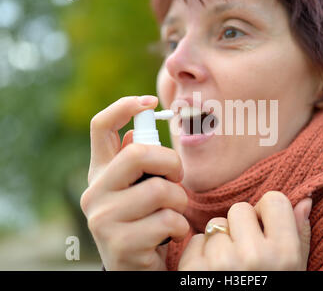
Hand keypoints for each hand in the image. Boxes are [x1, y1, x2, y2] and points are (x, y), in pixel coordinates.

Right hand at [80, 96, 189, 270]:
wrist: (136, 268)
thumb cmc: (145, 221)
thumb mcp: (139, 189)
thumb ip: (137, 163)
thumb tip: (136, 132)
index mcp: (101, 173)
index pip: (101, 127)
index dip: (125, 106)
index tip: (150, 101)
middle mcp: (94, 192)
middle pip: (138, 154)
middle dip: (171, 163)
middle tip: (177, 178)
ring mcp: (103, 219)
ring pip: (161, 190)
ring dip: (180, 201)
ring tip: (173, 213)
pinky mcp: (120, 244)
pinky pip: (168, 221)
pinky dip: (181, 227)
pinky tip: (171, 235)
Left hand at [178, 191, 311, 270]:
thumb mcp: (294, 272)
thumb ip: (300, 235)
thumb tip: (304, 200)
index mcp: (284, 254)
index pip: (274, 199)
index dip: (267, 214)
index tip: (265, 231)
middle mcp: (253, 256)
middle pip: (241, 209)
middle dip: (241, 227)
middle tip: (246, 254)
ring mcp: (220, 264)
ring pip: (216, 225)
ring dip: (220, 242)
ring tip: (229, 268)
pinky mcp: (193, 271)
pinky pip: (196, 240)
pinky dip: (201, 254)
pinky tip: (212, 274)